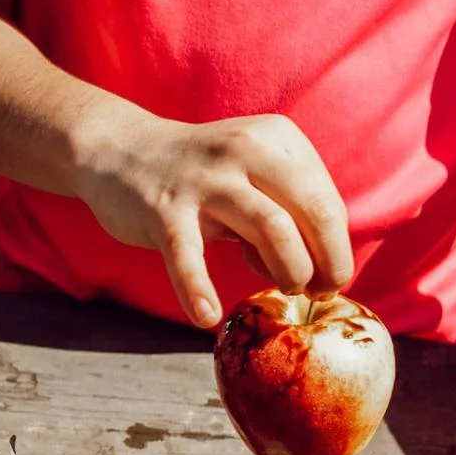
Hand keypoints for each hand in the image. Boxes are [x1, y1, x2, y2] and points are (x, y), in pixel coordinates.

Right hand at [74, 110, 354, 328]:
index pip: (326, 200)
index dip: (335, 248)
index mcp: (274, 139)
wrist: (120, 150)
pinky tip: (206, 315)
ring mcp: (203, 179)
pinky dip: (198, 289)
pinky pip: (187, 255)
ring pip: (270, 228)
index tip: (326, 277)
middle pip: (313, 211)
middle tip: (317, 292)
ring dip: (288, 271)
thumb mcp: (249, 176)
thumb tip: (314, 270)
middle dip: (327, 262)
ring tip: (283, 292)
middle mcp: (245, 150)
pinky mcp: (163, 209)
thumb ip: (283, 213)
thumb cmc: (199, 175)